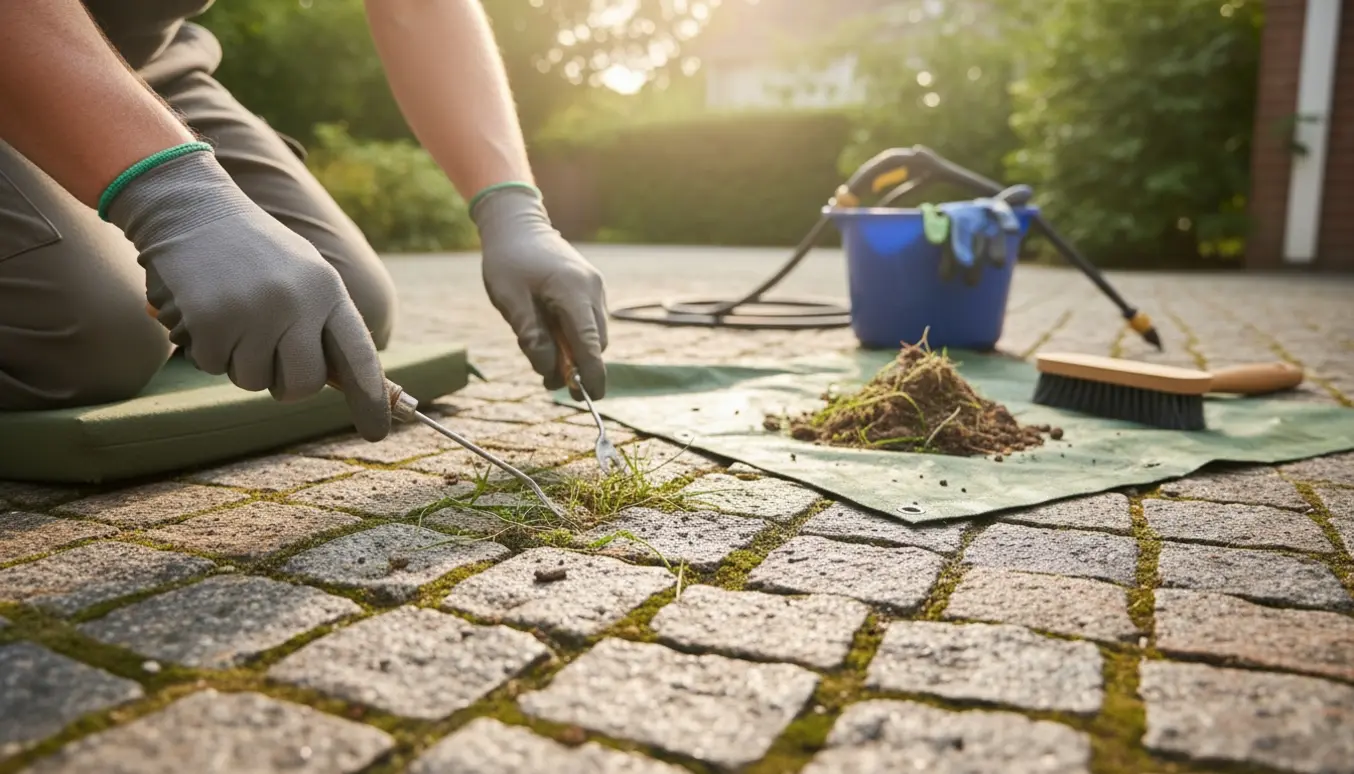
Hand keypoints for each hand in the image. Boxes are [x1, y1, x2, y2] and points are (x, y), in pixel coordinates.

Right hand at [107, 149, 391, 440]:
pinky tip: (206, 310)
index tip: (377, 432)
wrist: (192, 208)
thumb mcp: (303, 275)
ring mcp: (252, 313)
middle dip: (285, 383)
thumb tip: (347, 384)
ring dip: (240, 361)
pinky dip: (207, 349)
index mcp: (327, 290)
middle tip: (269, 354)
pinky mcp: (210, 322)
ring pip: (253, 381)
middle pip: (302, 385)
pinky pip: (213, 368)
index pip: (359, 355)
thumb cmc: (254, 251)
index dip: (370, 399)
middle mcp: (296, 302)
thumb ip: (325, 324)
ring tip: (234, 314)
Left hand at [472, 185, 607, 399]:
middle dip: (578, 368)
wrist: (517, 225)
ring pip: (593, 335)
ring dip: (574, 354)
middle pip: (595, 343)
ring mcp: (595, 288)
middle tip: (549, 384)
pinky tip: (549, 336)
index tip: (592, 398)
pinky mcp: (591, 288)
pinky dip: (573, 337)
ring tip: (543, 360)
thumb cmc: (508, 261)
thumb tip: (550, 370)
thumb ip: (530, 336)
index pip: (590, 343)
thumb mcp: (509, 300)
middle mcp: (592, 289)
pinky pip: (588, 322)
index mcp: (573, 291)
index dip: (593, 373)